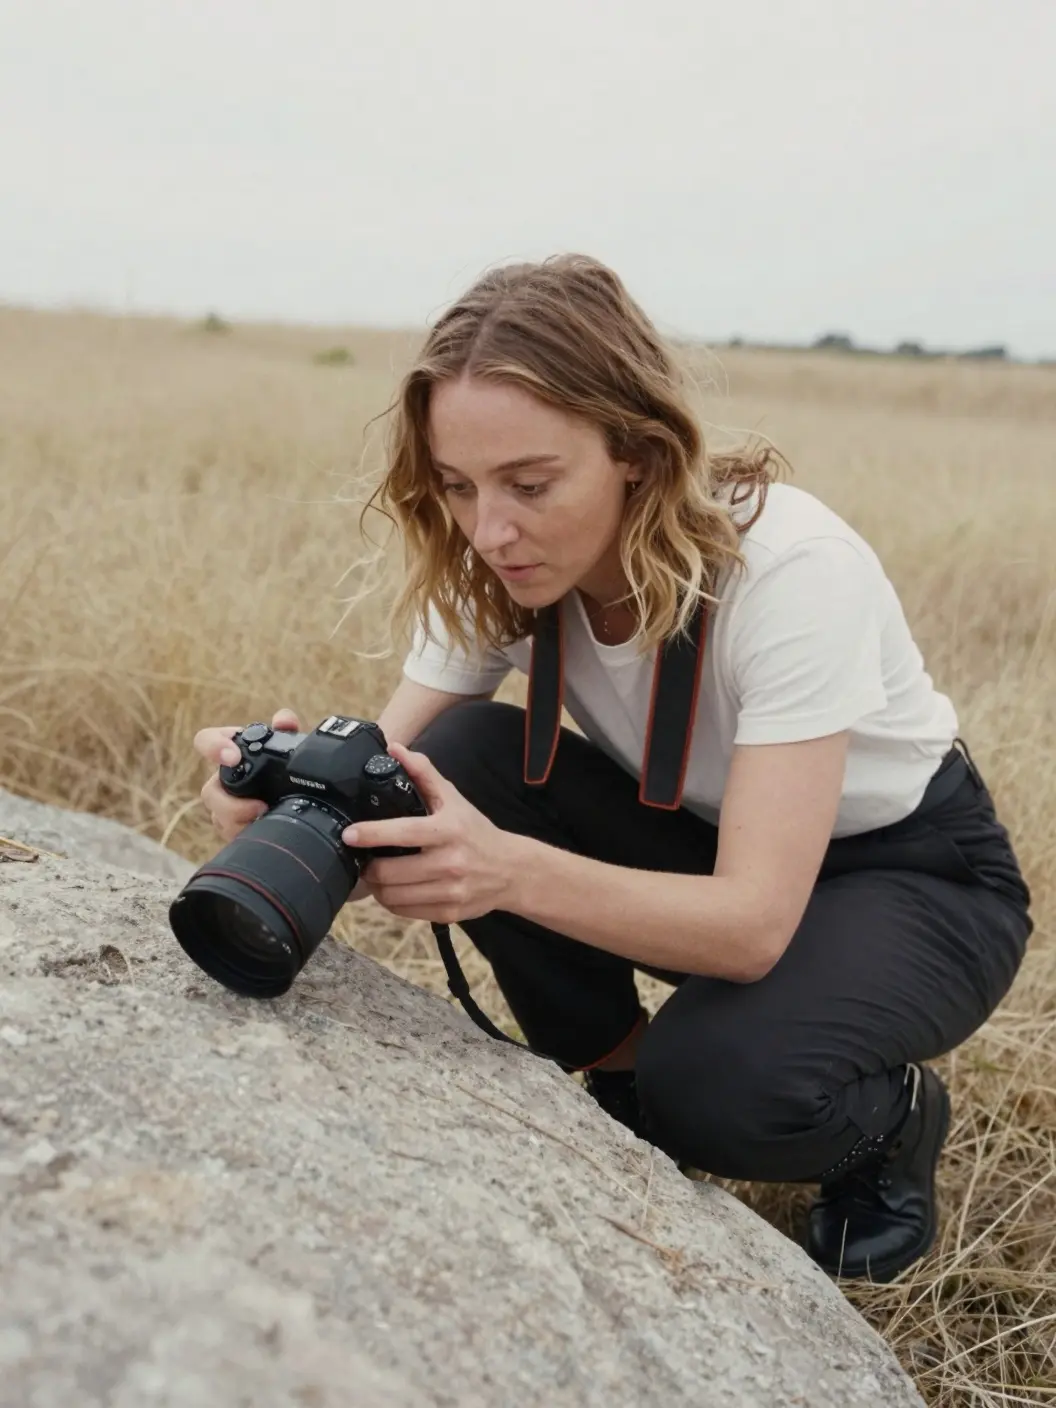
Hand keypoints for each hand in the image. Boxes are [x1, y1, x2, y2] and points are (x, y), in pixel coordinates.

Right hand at [194, 708, 300, 844]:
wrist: (297, 800)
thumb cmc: (284, 768)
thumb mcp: (289, 749)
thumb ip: (286, 731)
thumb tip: (284, 720)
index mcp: (232, 752)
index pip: (206, 741)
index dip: (213, 747)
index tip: (232, 757)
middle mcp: (223, 779)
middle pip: (209, 792)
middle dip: (230, 804)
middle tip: (259, 806)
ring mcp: (225, 806)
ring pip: (218, 818)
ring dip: (240, 822)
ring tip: (265, 820)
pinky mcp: (233, 828)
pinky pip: (229, 835)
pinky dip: (246, 834)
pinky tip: (263, 832)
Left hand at [343, 742, 516, 922]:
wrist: (511, 870)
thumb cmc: (476, 831)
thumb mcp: (453, 799)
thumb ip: (423, 773)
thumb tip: (395, 749)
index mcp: (448, 830)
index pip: (403, 833)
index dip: (371, 834)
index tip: (350, 834)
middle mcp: (450, 862)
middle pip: (390, 872)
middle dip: (369, 867)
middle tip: (363, 859)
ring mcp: (450, 891)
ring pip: (393, 896)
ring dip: (376, 887)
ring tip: (375, 876)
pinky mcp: (448, 912)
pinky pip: (404, 912)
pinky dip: (391, 902)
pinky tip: (393, 890)